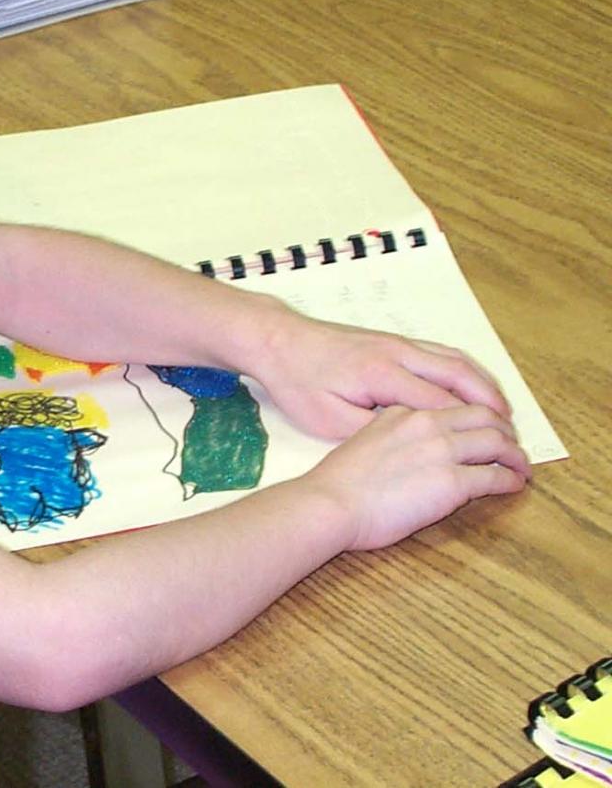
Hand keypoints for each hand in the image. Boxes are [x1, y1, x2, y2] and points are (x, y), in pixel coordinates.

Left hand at [245, 306, 511, 439]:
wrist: (275, 340)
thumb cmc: (297, 383)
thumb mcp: (328, 420)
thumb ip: (373, 431)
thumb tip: (413, 443)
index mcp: (382, 374)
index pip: (441, 402)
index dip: (472, 426)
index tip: (494, 447)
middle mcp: (396, 352)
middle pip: (458, 373)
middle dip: (489, 401)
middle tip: (511, 429)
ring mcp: (394, 342)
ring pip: (452, 358)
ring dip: (481, 382)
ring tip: (502, 410)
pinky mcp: (388, 340)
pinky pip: (438, 353)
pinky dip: (462, 369)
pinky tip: (469, 388)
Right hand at [305, 404, 530, 550]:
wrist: (329, 502)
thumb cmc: (335, 482)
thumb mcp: (359, 440)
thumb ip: (386, 433)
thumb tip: (402, 446)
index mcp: (401, 412)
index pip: (450, 404)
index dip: (474, 414)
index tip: (483, 426)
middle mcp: (425, 424)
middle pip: (482, 415)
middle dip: (503, 428)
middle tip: (509, 443)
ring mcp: (440, 451)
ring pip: (496, 441)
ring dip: (514, 453)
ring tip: (519, 465)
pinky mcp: (452, 482)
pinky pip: (495, 476)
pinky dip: (511, 479)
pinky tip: (514, 484)